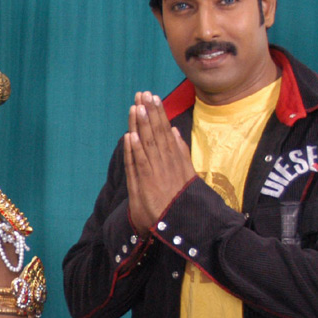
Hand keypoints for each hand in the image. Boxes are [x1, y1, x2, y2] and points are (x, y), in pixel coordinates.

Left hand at [124, 90, 195, 232]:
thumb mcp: (186, 173)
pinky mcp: (147, 186)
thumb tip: (176, 131)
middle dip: (149, 113)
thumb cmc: (181, 200)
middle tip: (143, 93)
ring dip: (141, 126)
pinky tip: (130, 136)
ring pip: (147, 145)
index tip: (152, 97)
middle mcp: (165, 163)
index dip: (158, 113)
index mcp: (174, 158)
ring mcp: (156, 174)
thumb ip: (181, 152)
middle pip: (156, 134)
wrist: (181, 223)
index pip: (164, 131)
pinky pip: (139, 165)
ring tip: (136, 106)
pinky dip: (134, 151)